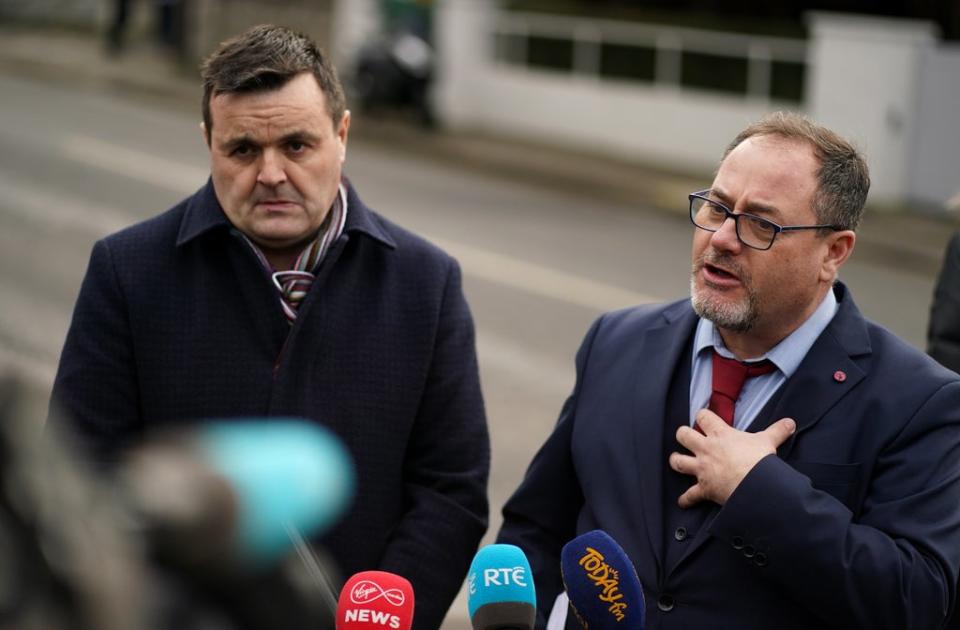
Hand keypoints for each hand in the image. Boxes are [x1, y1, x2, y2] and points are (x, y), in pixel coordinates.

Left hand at [669, 410, 795, 507]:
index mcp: (721, 435)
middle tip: (687, 437)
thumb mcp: (768, 441)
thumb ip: (777, 430)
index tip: (703, 417)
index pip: (704, 417)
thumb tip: (790, 423)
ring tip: (678, 461)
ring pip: (678, 462)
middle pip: (683, 435)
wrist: (756, 485)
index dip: (702, 416)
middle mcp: (707, 449)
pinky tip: (683, 501)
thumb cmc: (759, 461)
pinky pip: (689, 495)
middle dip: (683, 435)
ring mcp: (702, 469)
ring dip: (677, 462)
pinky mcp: (704, 488)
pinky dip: (686, 499)